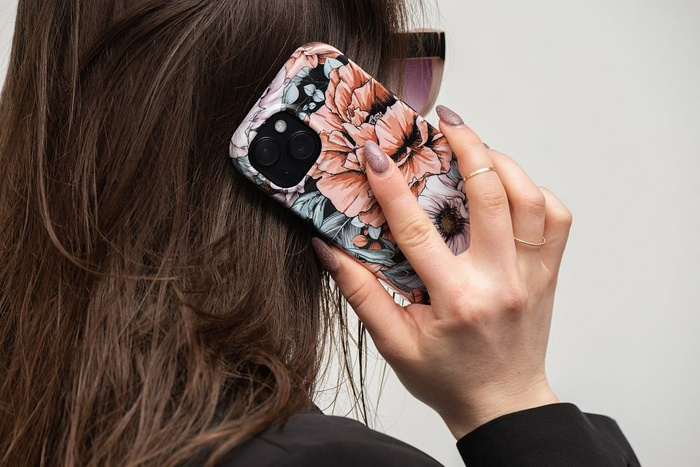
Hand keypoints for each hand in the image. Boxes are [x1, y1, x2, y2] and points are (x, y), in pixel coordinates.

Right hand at [311, 105, 572, 438]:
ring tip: (476, 146)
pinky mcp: (548, 273)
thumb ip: (361, 294)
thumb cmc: (447, 377)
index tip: (375, 152)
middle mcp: (500, 280)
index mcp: (456, 299)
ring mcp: (531, 274)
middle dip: (465, 145)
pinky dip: (535, 192)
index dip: (391, 186)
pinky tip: (510, 188)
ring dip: (502, 163)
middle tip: (444, 121)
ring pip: (530, 198)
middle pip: (489, 195)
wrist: (502, 403)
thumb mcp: (394, 343)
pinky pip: (555, 219)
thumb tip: (329, 249)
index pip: (418, 230)